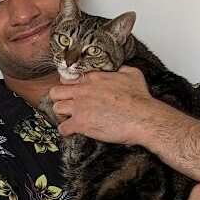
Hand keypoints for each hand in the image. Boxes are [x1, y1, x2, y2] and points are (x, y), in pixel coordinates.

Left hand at [45, 66, 166, 144]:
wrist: (143, 118)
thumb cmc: (140, 99)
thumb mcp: (133, 75)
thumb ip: (121, 69)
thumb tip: (118, 68)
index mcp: (94, 78)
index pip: (69, 79)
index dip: (69, 87)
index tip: (72, 93)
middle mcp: (83, 91)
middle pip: (56, 92)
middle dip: (60, 99)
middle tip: (67, 106)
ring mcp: (80, 107)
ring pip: (57, 108)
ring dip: (62, 115)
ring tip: (70, 119)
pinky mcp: (80, 123)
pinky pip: (63, 128)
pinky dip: (66, 131)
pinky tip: (73, 131)